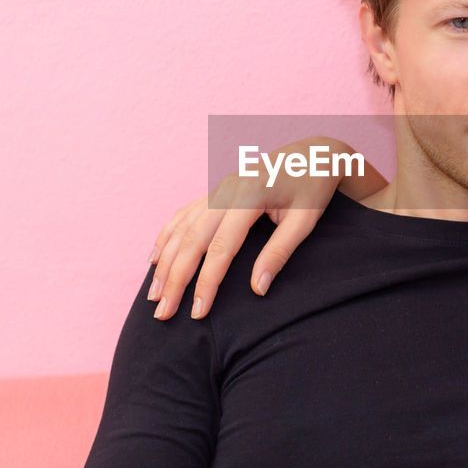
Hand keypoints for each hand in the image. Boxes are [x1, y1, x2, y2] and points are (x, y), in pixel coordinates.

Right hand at [146, 137, 384, 319]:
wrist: (314, 153)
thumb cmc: (313, 188)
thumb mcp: (305, 220)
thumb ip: (279, 252)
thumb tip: (257, 290)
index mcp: (249, 196)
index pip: (220, 248)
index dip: (206, 282)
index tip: (198, 312)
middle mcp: (226, 190)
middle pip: (192, 240)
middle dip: (174, 278)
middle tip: (163, 313)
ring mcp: (218, 188)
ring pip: (182, 228)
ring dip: (165, 261)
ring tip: (153, 294)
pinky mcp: (217, 190)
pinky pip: (184, 215)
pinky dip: (167, 237)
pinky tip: (155, 258)